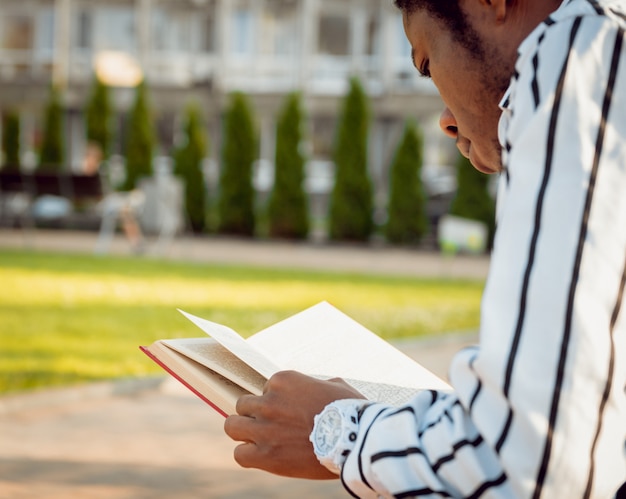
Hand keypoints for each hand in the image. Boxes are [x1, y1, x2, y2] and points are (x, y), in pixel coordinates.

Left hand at [224, 370, 364, 478]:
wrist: (355, 439)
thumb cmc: (351, 412)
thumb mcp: (335, 386)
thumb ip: (318, 384)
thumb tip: (318, 387)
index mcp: (283, 380)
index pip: (265, 388)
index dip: (276, 401)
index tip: (288, 412)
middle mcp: (269, 401)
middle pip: (244, 405)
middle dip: (255, 415)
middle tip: (271, 426)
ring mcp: (264, 427)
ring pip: (232, 426)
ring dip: (243, 432)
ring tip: (256, 440)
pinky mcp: (265, 454)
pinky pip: (239, 454)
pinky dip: (247, 455)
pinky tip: (259, 456)